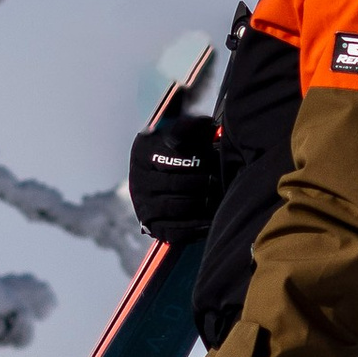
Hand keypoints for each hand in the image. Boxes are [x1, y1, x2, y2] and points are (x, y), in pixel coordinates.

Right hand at [129, 112, 221, 246]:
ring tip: (217, 197)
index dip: (196, 161)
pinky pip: (173, 231)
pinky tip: (210, 222)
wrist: (163, 171)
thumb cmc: (179, 147)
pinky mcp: (150, 225)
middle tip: (219, 180)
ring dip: (201, 204)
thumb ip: (191, 125)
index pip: (172, 159)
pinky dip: (194, 229)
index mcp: (143, 153)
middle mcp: (138, 180)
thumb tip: (207, 125)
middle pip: (175, 185)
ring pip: (176, 208)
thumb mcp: (181, 130)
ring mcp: (142, 205)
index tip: (214, 157)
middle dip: (202, 183)